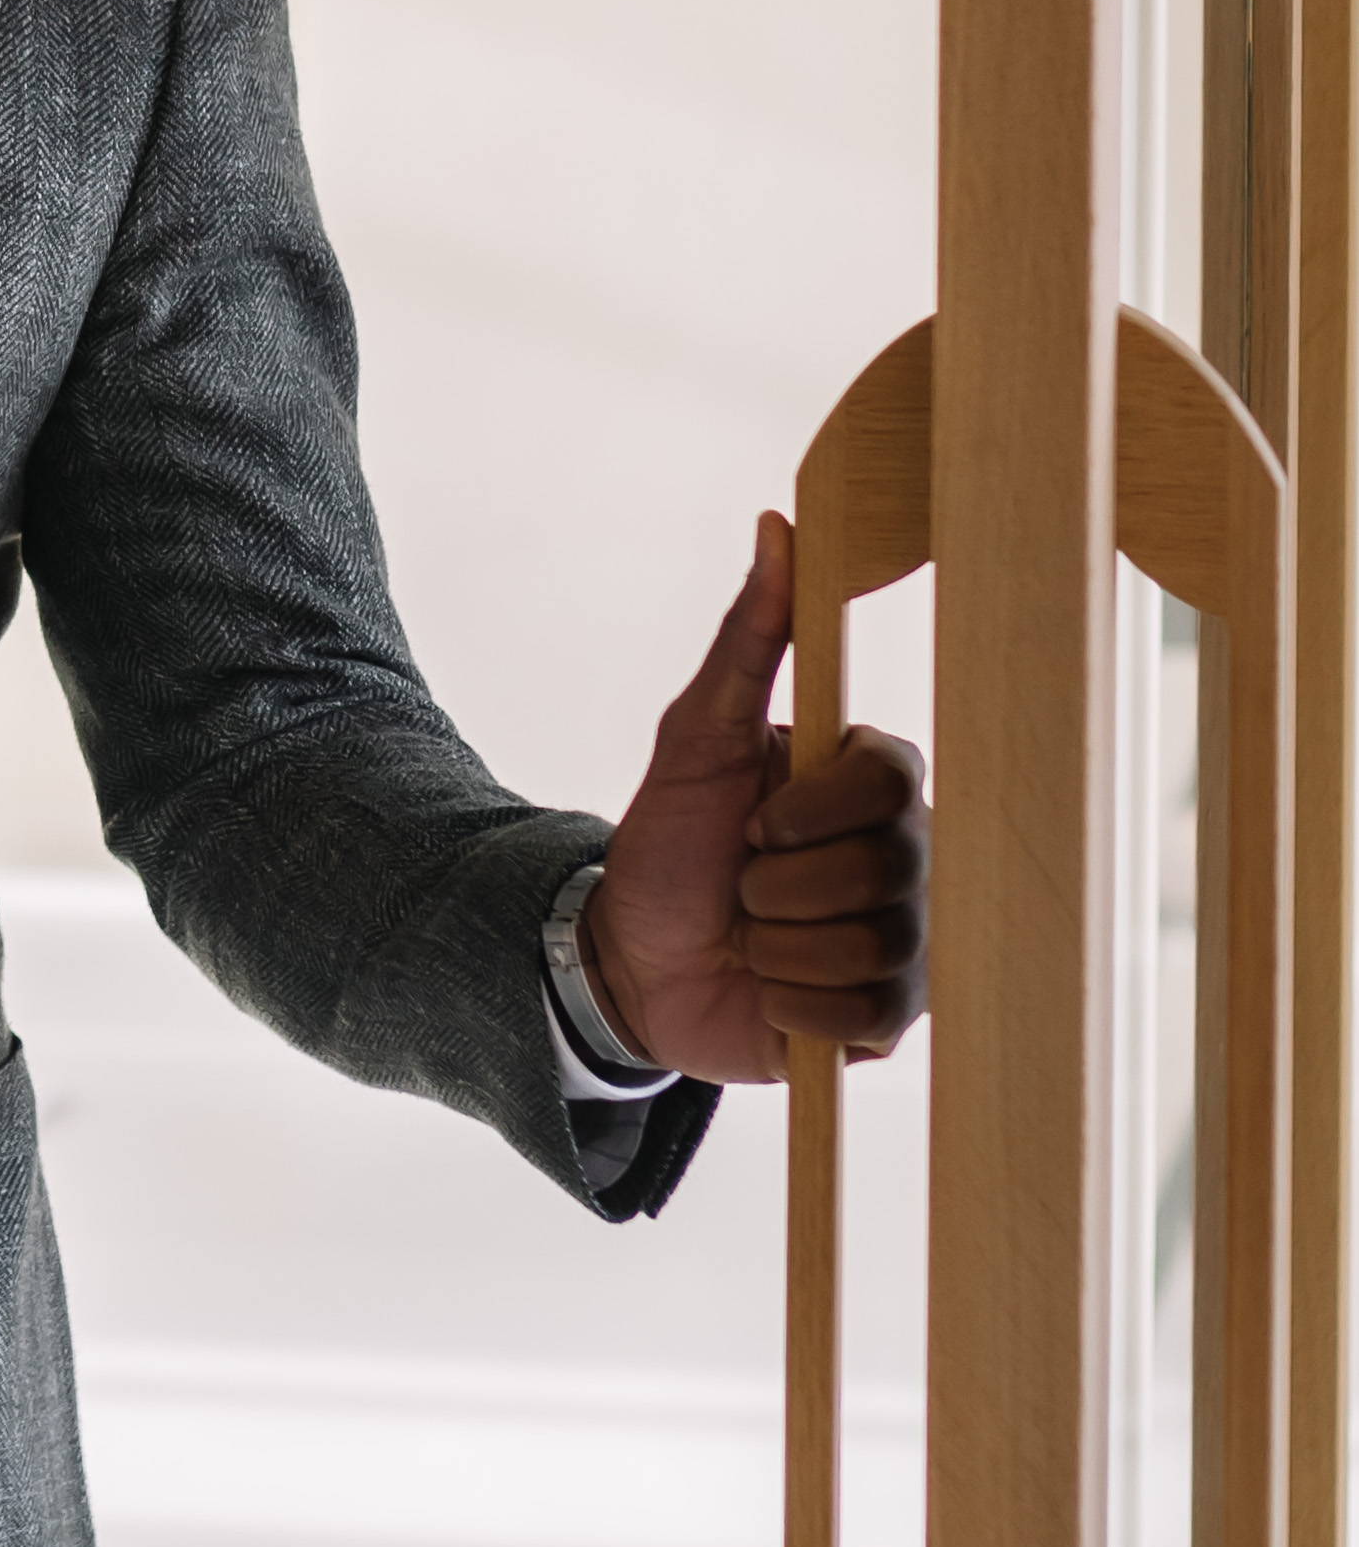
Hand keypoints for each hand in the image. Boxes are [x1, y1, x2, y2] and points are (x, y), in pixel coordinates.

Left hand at [582, 511, 929, 1090]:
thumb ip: (749, 639)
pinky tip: (771, 990)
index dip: (807, 815)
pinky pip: (863, 1019)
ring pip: (868, 948)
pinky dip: (792, 1006)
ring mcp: (910, 941)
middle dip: (776, 887)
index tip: (754, 822)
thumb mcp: (695, 738)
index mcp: (877, 783)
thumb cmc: (669, 842)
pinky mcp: (891, 1019)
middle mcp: (913, 857)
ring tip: (752, 936)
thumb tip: (781, 527)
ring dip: (776, 948)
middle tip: (744, 883)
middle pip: (880, 873)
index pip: (891, 787)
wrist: (632, 961)